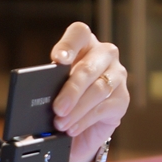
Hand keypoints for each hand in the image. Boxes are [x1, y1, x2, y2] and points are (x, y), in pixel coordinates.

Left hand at [50, 23, 129, 161]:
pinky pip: (104, 108)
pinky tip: (73, 127)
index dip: (69, 45)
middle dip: (71, 90)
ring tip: (61, 123)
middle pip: (88, 68)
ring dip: (77, 109)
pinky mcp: (122, 99)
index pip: (79, 33)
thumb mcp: (54, 87)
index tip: (58, 59)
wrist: (80, 127)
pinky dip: (85, 120)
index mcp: (83, 44)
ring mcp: (117, 75)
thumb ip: (50, 84)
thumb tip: (39, 94)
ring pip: (98, 90)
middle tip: (57, 108)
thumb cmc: (64, 98)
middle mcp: (104, 55)